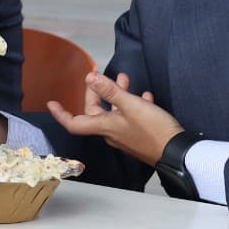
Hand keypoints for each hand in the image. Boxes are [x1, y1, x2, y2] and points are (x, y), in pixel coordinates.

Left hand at [47, 72, 182, 165]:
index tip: (52, 104)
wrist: (177, 151)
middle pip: (96, 112)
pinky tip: (145, 96)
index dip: (61, 114)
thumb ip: (110, 90)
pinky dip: (134, 104)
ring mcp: (126, 135)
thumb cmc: (154, 131)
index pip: (75, 123)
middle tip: (99, 77)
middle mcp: (112, 133)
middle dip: (97, 93)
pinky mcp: (140, 136)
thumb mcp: (130, 105)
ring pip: (115, 112)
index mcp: (104, 127)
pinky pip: (132, 117)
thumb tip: (90, 78)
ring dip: (117, 95)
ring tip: (125, 79)